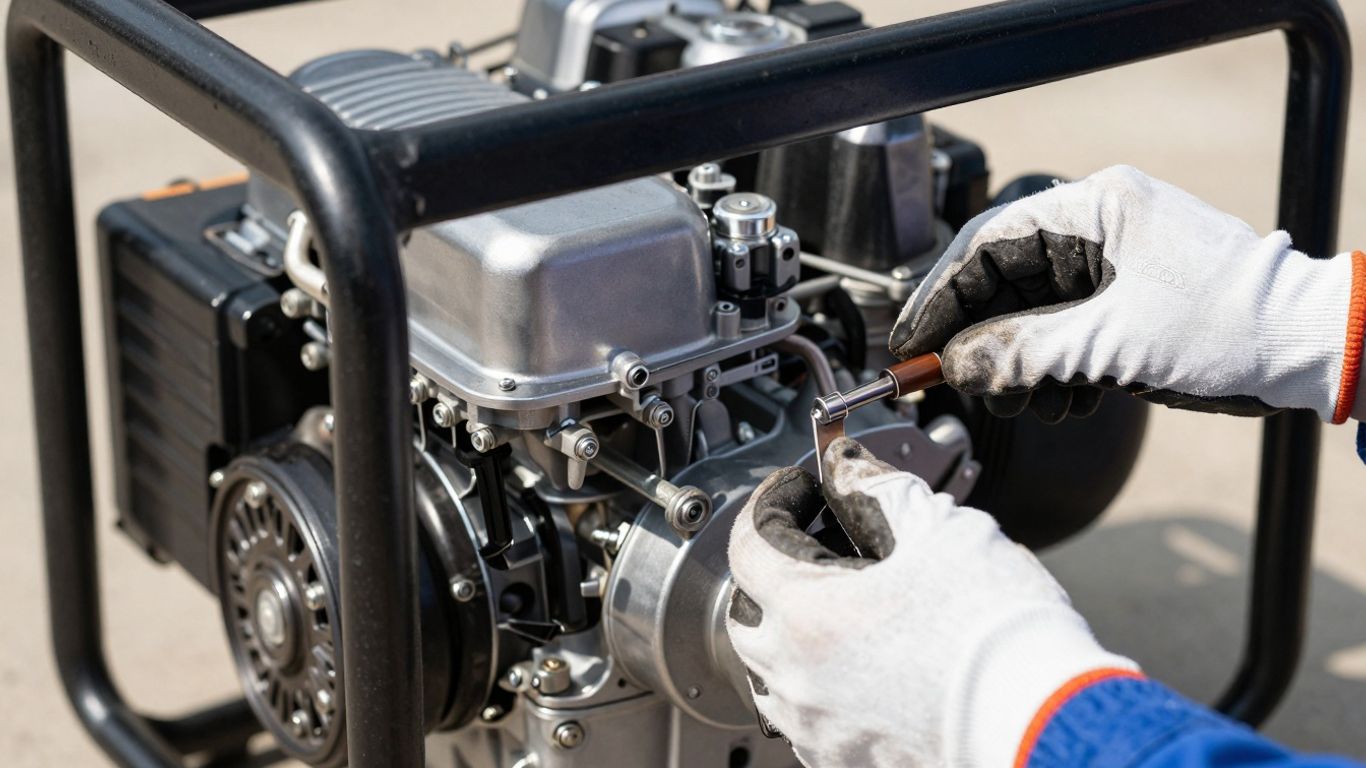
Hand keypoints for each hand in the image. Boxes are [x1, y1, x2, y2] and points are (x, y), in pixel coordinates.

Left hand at [726, 438, 1134, 767]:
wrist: (1046, 725)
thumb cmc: (998, 633)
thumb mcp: (939, 530)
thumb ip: (877, 488)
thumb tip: (848, 466)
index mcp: (807, 614)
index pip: (750, 543)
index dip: (774, 501)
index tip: (802, 489)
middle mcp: (798, 677)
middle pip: (747, 609)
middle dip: (771, 569)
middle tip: (816, 542)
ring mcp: (818, 726)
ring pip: (770, 672)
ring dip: (789, 631)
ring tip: (841, 604)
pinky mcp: (845, 761)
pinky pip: (806, 717)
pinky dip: (817, 682)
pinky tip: (862, 661)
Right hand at [890, 165, 1363, 422]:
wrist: (1311, 351)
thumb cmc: (1231, 328)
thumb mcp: (1109, 347)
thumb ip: (1019, 354)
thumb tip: (952, 367)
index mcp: (1093, 210)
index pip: (985, 245)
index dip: (939, 298)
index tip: (910, 344)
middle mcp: (1098, 228)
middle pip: (1003, 282)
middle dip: (980, 341)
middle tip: (959, 386)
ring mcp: (1113, 262)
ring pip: (1030, 312)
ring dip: (1018, 364)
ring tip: (1024, 404)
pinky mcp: (1127, 299)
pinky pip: (1064, 330)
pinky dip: (1053, 369)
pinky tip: (1064, 401)